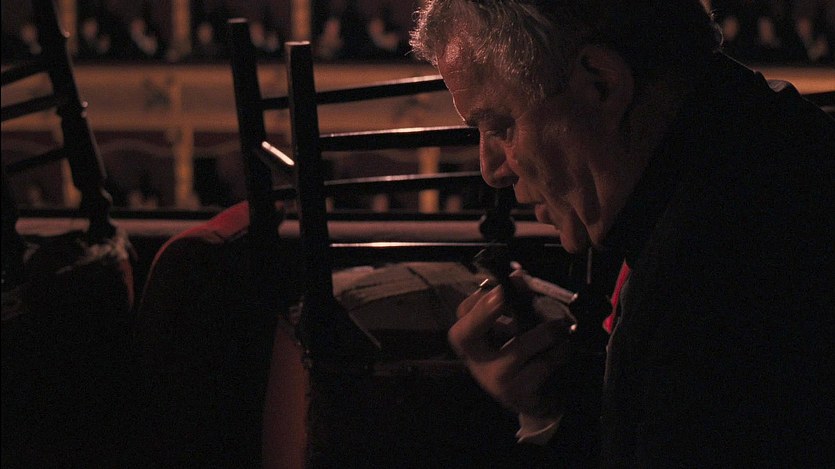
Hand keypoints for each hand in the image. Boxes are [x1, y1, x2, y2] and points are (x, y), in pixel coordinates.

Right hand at [449, 280, 574, 417]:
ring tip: (562, 328)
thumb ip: (515, 304)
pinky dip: (559, 353)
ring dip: (547, 332)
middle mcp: (474, 360)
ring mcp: (493, 379)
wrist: (539, 400)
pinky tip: (564, 351)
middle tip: (508, 292)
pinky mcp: (516, 394)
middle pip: (464, 335)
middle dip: (486, 311)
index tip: (510, 281)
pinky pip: (542, 364)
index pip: (464, 312)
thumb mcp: (516, 329)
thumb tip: (519, 274)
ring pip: (519, 347)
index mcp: (470, 340)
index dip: (485, 296)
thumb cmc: (525, 357)